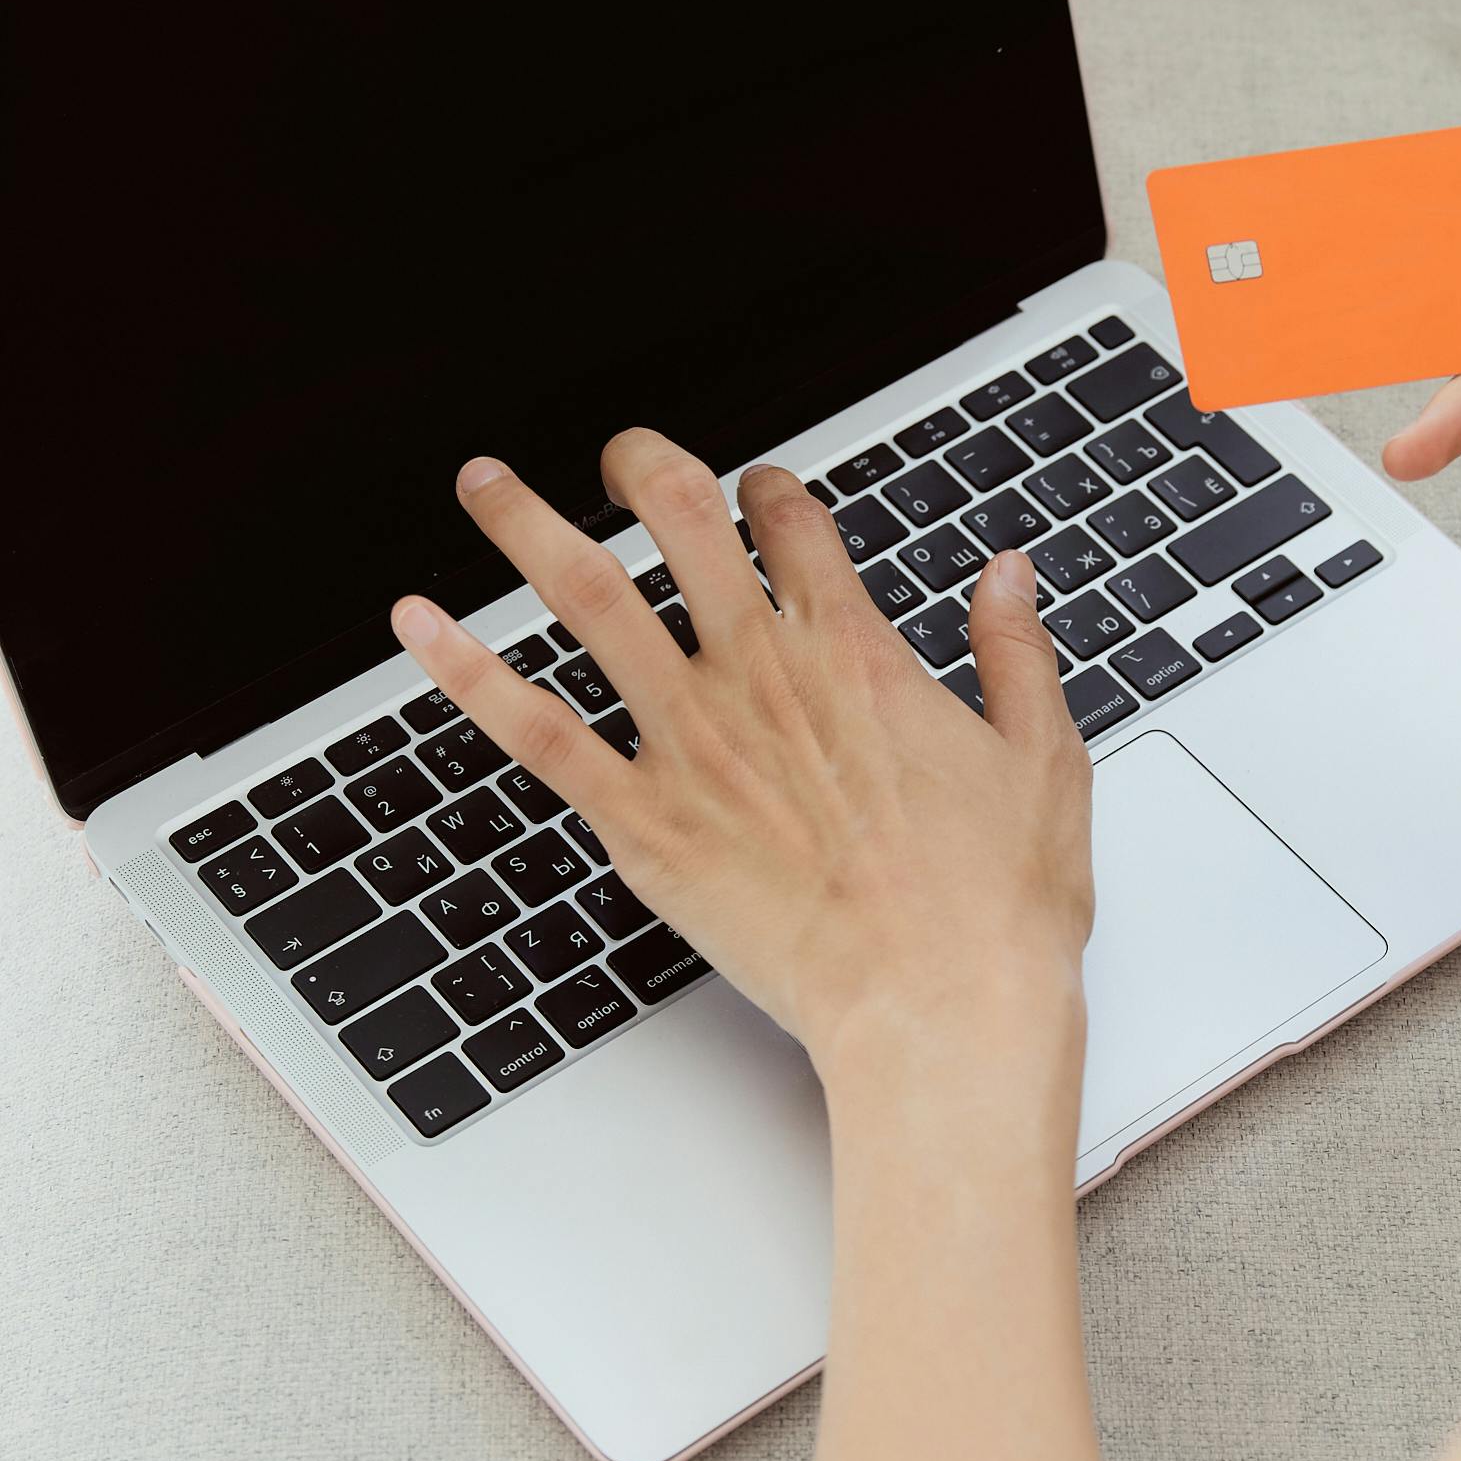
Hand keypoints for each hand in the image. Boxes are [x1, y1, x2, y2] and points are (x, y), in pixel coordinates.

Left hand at [387, 432, 1094, 1083]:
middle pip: (680, 523)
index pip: (790, 522)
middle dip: (642, 467)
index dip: (769, 490)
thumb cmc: (994, 905)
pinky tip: (417, 624)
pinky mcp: (640, 820)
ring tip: (484, 483)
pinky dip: (465, 670)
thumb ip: (1014, 654)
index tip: (757, 492)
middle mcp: (761, 675)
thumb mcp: (1042, 759)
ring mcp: (690, 741)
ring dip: (526, 527)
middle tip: (619, 452)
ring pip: (587, 598)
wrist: (938, 1007)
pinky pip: (532, 730)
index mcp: (855, 651)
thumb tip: (1007, 577)